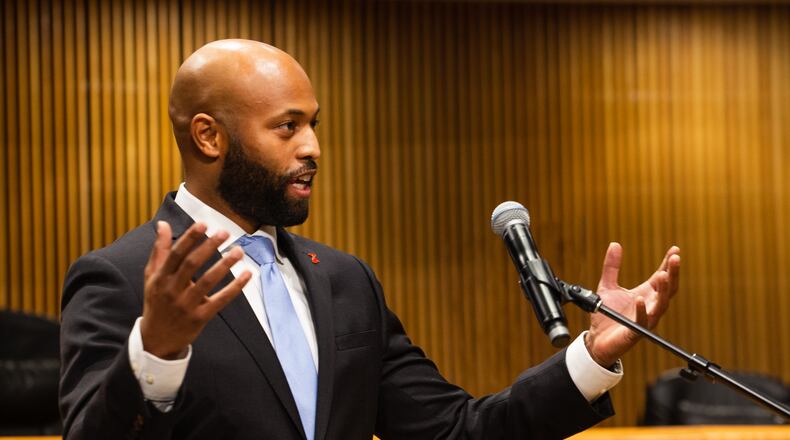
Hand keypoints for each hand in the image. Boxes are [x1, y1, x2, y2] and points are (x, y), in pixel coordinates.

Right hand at [140, 221, 250, 358]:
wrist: (156, 340)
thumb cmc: (157, 302)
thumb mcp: (152, 277)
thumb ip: (159, 250)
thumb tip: (163, 224)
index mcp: (160, 278)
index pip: (175, 254)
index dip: (189, 238)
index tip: (203, 224)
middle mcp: (172, 290)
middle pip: (192, 264)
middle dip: (209, 247)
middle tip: (225, 232)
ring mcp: (186, 305)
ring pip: (207, 281)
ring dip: (225, 265)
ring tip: (238, 251)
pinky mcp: (200, 317)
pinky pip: (220, 300)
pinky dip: (235, 287)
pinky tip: (246, 274)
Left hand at [585, 243, 679, 366]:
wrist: (597, 339)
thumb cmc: (606, 314)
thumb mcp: (607, 285)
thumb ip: (611, 266)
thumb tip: (615, 244)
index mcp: (646, 294)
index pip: (662, 276)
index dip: (668, 263)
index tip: (675, 249)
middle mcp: (650, 306)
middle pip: (668, 288)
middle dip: (673, 273)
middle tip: (675, 258)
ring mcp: (646, 319)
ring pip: (661, 304)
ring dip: (663, 289)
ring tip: (663, 275)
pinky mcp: (635, 331)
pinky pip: (642, 320)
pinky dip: (642, 309)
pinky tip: (641, 299)